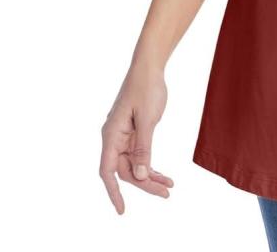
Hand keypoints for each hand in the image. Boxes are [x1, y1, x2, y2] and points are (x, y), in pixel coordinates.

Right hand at [99, 62, 174, 213]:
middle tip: (166, 193)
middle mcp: (114, 138)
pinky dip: (151, 164)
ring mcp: (123, 136)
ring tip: (169, 187)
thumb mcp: (147, 119)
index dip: (114, 192)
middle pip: (125, 170)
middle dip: (144, 184)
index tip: (122, 209)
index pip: (107, 171)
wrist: (149, 67)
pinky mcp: (134, 132)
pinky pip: (140, 154)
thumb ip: (144, 148)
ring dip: (150, 176)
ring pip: (134, 164)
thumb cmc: (146, 88)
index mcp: (111, 135)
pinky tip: (163, 174)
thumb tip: (141, 175)